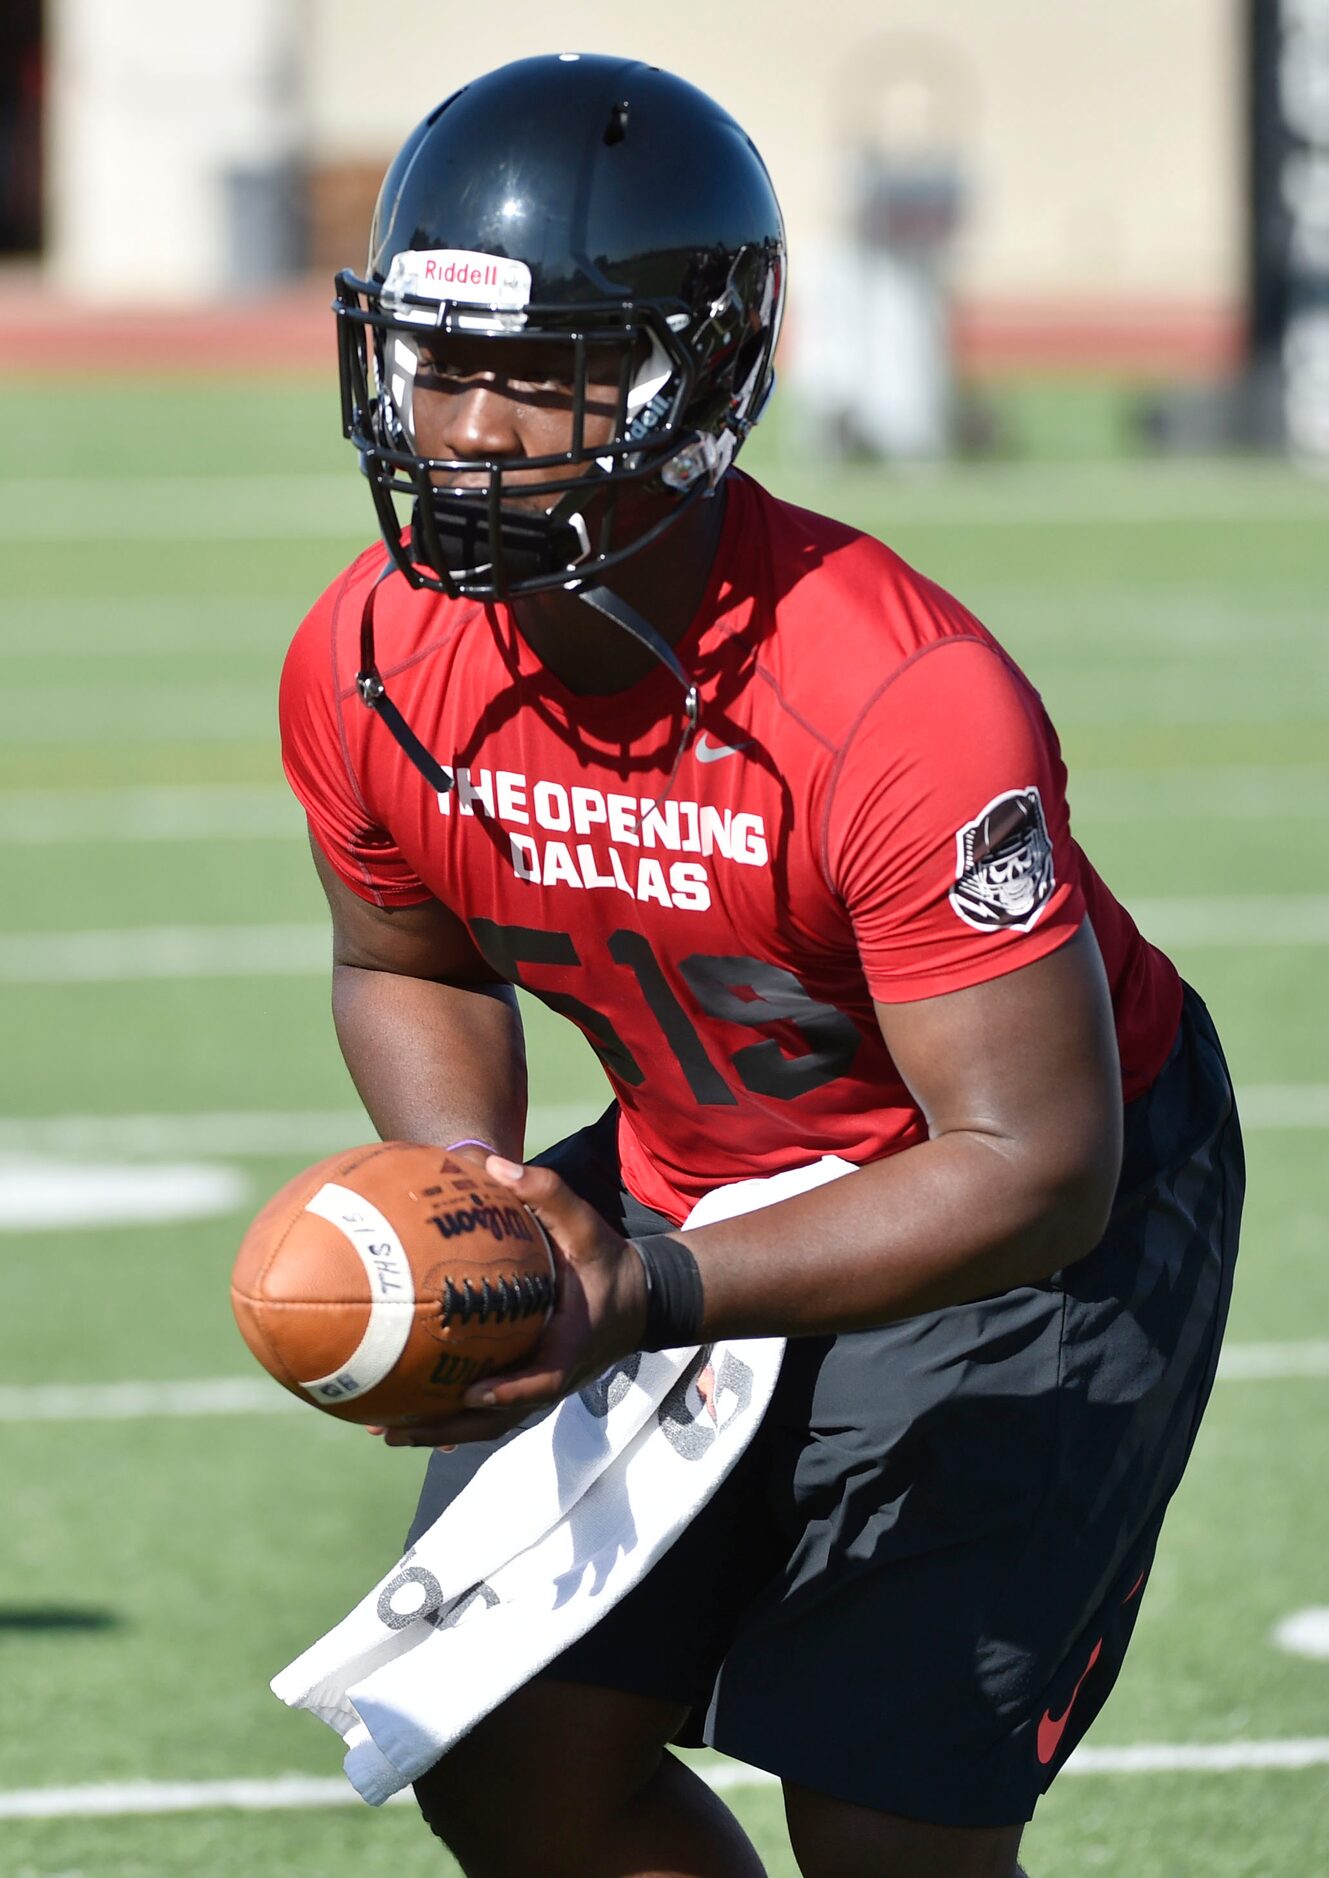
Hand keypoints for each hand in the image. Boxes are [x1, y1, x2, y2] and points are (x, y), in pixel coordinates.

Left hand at [370, 1154, 647, 1448]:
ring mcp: (539, 1387)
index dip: (508, 1391)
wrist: (639, 1300)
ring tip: (384, 1431)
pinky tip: (407, 1415)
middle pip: (498, 1419)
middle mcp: (553, 1378)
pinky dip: (449, 1419)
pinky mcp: (529, 1385)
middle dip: (446, 1429)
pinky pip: (487, 1412)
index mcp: (570, 1346)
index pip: (541, 1380)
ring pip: (487, 1424)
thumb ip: (548, 1194)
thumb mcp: (587, 1226)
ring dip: (438, 1432)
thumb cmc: (608, 1263)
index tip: (469, 1394)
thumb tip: (495, 1166)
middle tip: (394, 1428)